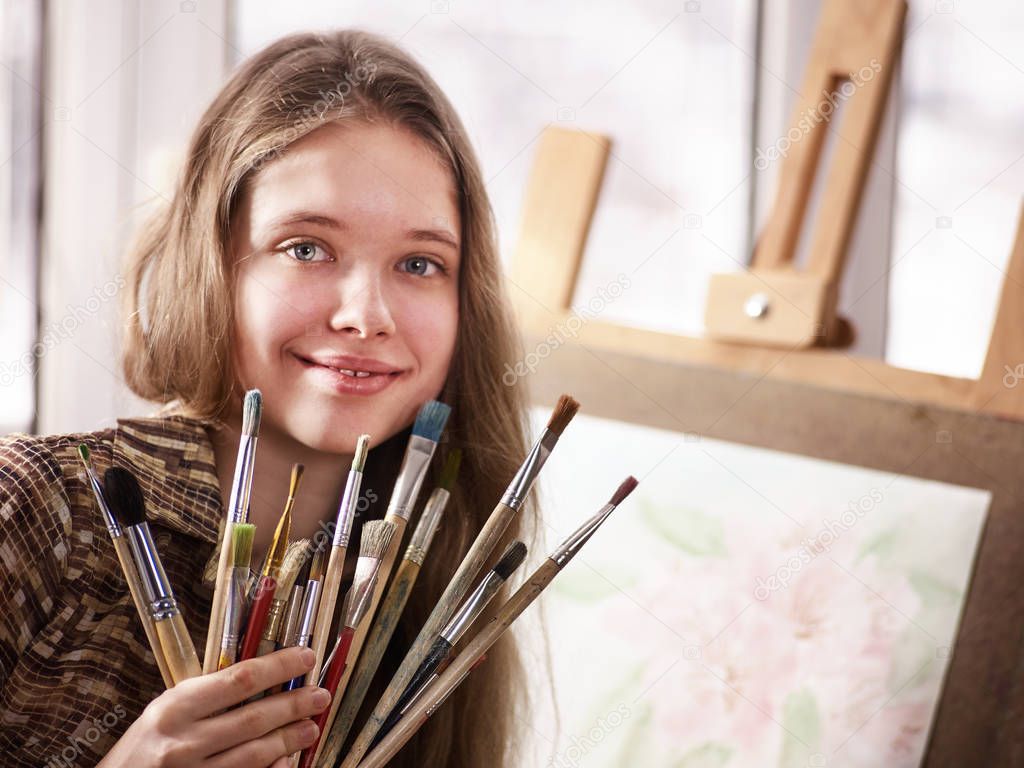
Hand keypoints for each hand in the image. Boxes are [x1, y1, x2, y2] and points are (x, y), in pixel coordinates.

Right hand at [98, 646, 329, 767]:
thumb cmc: (141, 748)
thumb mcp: (165, 711)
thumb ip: (207, 696)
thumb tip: (262, 677)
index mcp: (175, 707)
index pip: (240, 679)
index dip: (279, 667)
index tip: (306, 658)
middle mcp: (182, 742)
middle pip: (253, 718)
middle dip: (294, 705)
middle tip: (321, 695)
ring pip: (254, 754)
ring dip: (289, 739)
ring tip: (311, 726)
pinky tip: (287, 760)